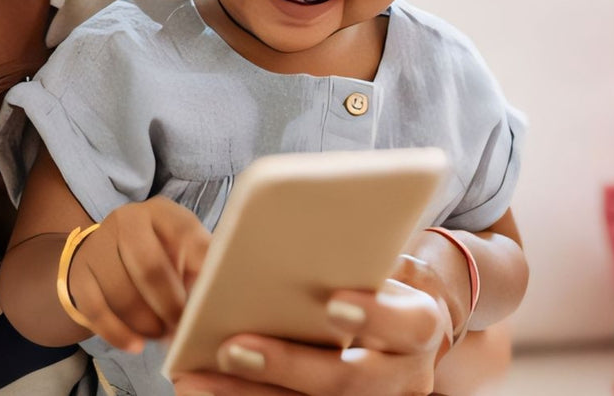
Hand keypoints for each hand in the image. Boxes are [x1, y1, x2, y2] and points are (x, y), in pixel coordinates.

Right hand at [67, 196, 210, 352]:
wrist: (105, 257)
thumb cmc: (159, 258)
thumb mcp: (183, 254)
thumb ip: (202, 271)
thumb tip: (219, 305)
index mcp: (163, 211)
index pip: (187, 236)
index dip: (200, 274)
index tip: (209, 304)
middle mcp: (127, 219)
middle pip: (149, 267)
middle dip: (169, 305)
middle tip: (182, 329)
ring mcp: (98, 245)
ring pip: (121, 292)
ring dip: (145, 323)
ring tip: (161, 335)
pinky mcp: (78, 274)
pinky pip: (96, 309)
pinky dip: (118, 333)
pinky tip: (135, 345)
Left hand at [170, 254, 454, 395]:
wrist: (404, 331)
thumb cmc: (378, 286)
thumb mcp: (380, 269)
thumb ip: (352, 261)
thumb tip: (289, 234)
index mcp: (419, 327)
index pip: (408, 325)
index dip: (374, 315)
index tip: (332, 301)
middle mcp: (402, 376)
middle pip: (349, 379)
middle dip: (288, 365)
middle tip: (233, 346)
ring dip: (246, 395)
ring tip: (194, 377)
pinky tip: (201, 387)